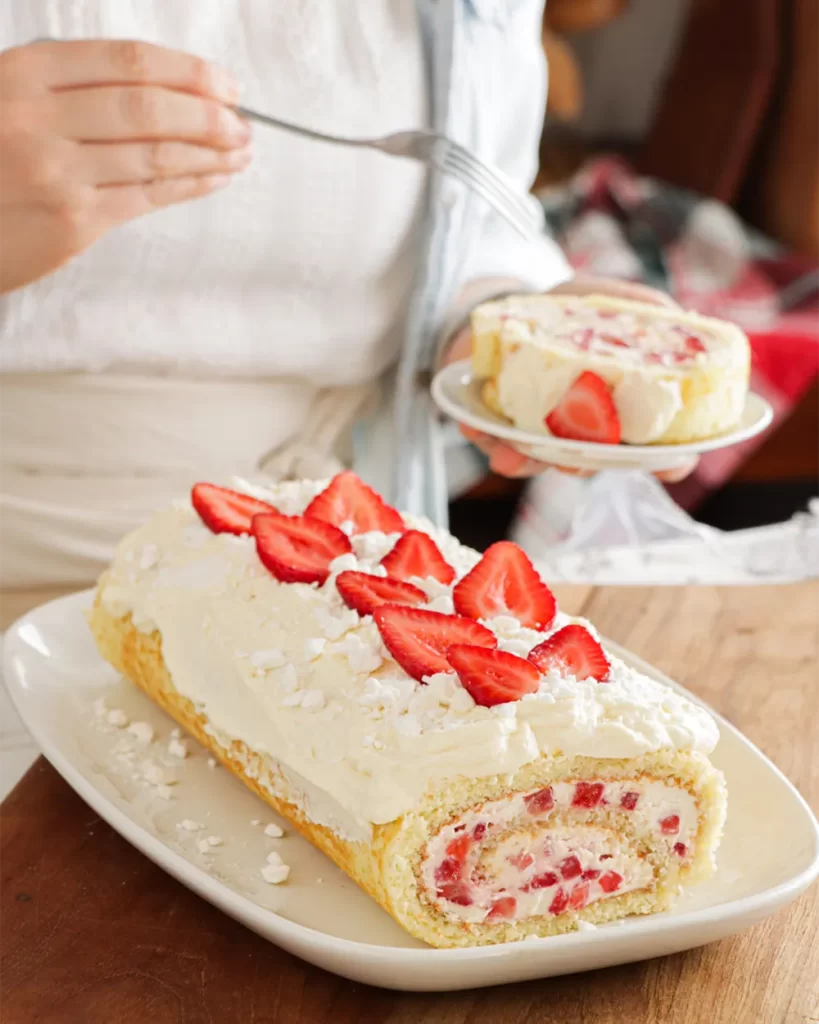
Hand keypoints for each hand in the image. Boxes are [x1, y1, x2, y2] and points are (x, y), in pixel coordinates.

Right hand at [0, 40, 251, 293]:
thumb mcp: (6, 96)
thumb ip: (65, 83)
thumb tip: (156, 84)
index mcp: (24, 73)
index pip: (127, 61)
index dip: (188, 72)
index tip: (226, 84)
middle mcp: (39, 118)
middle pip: (149, 107)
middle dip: (209, 115)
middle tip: (242, 124)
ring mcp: (57, 173)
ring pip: (155, 154)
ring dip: (210, 152)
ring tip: (241, 151)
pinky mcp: (73, 222)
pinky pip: (147, 197)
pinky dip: (190, 185)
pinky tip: (216, 177)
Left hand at [444, 275, 697, 482]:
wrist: (505, 310)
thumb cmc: (568, 313)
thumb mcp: (605, 299)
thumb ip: (642, 307)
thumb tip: (671, 312)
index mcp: (621, 407)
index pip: (656, 446)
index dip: (669, 459)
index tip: (671, 464)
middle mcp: (582, 430)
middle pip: (590, 461)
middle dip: (581, 465)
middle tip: (576, 463)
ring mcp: (538, 433)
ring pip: (536, 459)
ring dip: (524, 461)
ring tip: (511, 457)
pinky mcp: (496, 425)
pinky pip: (489, 437)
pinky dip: (480, 434)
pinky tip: (471, 426)